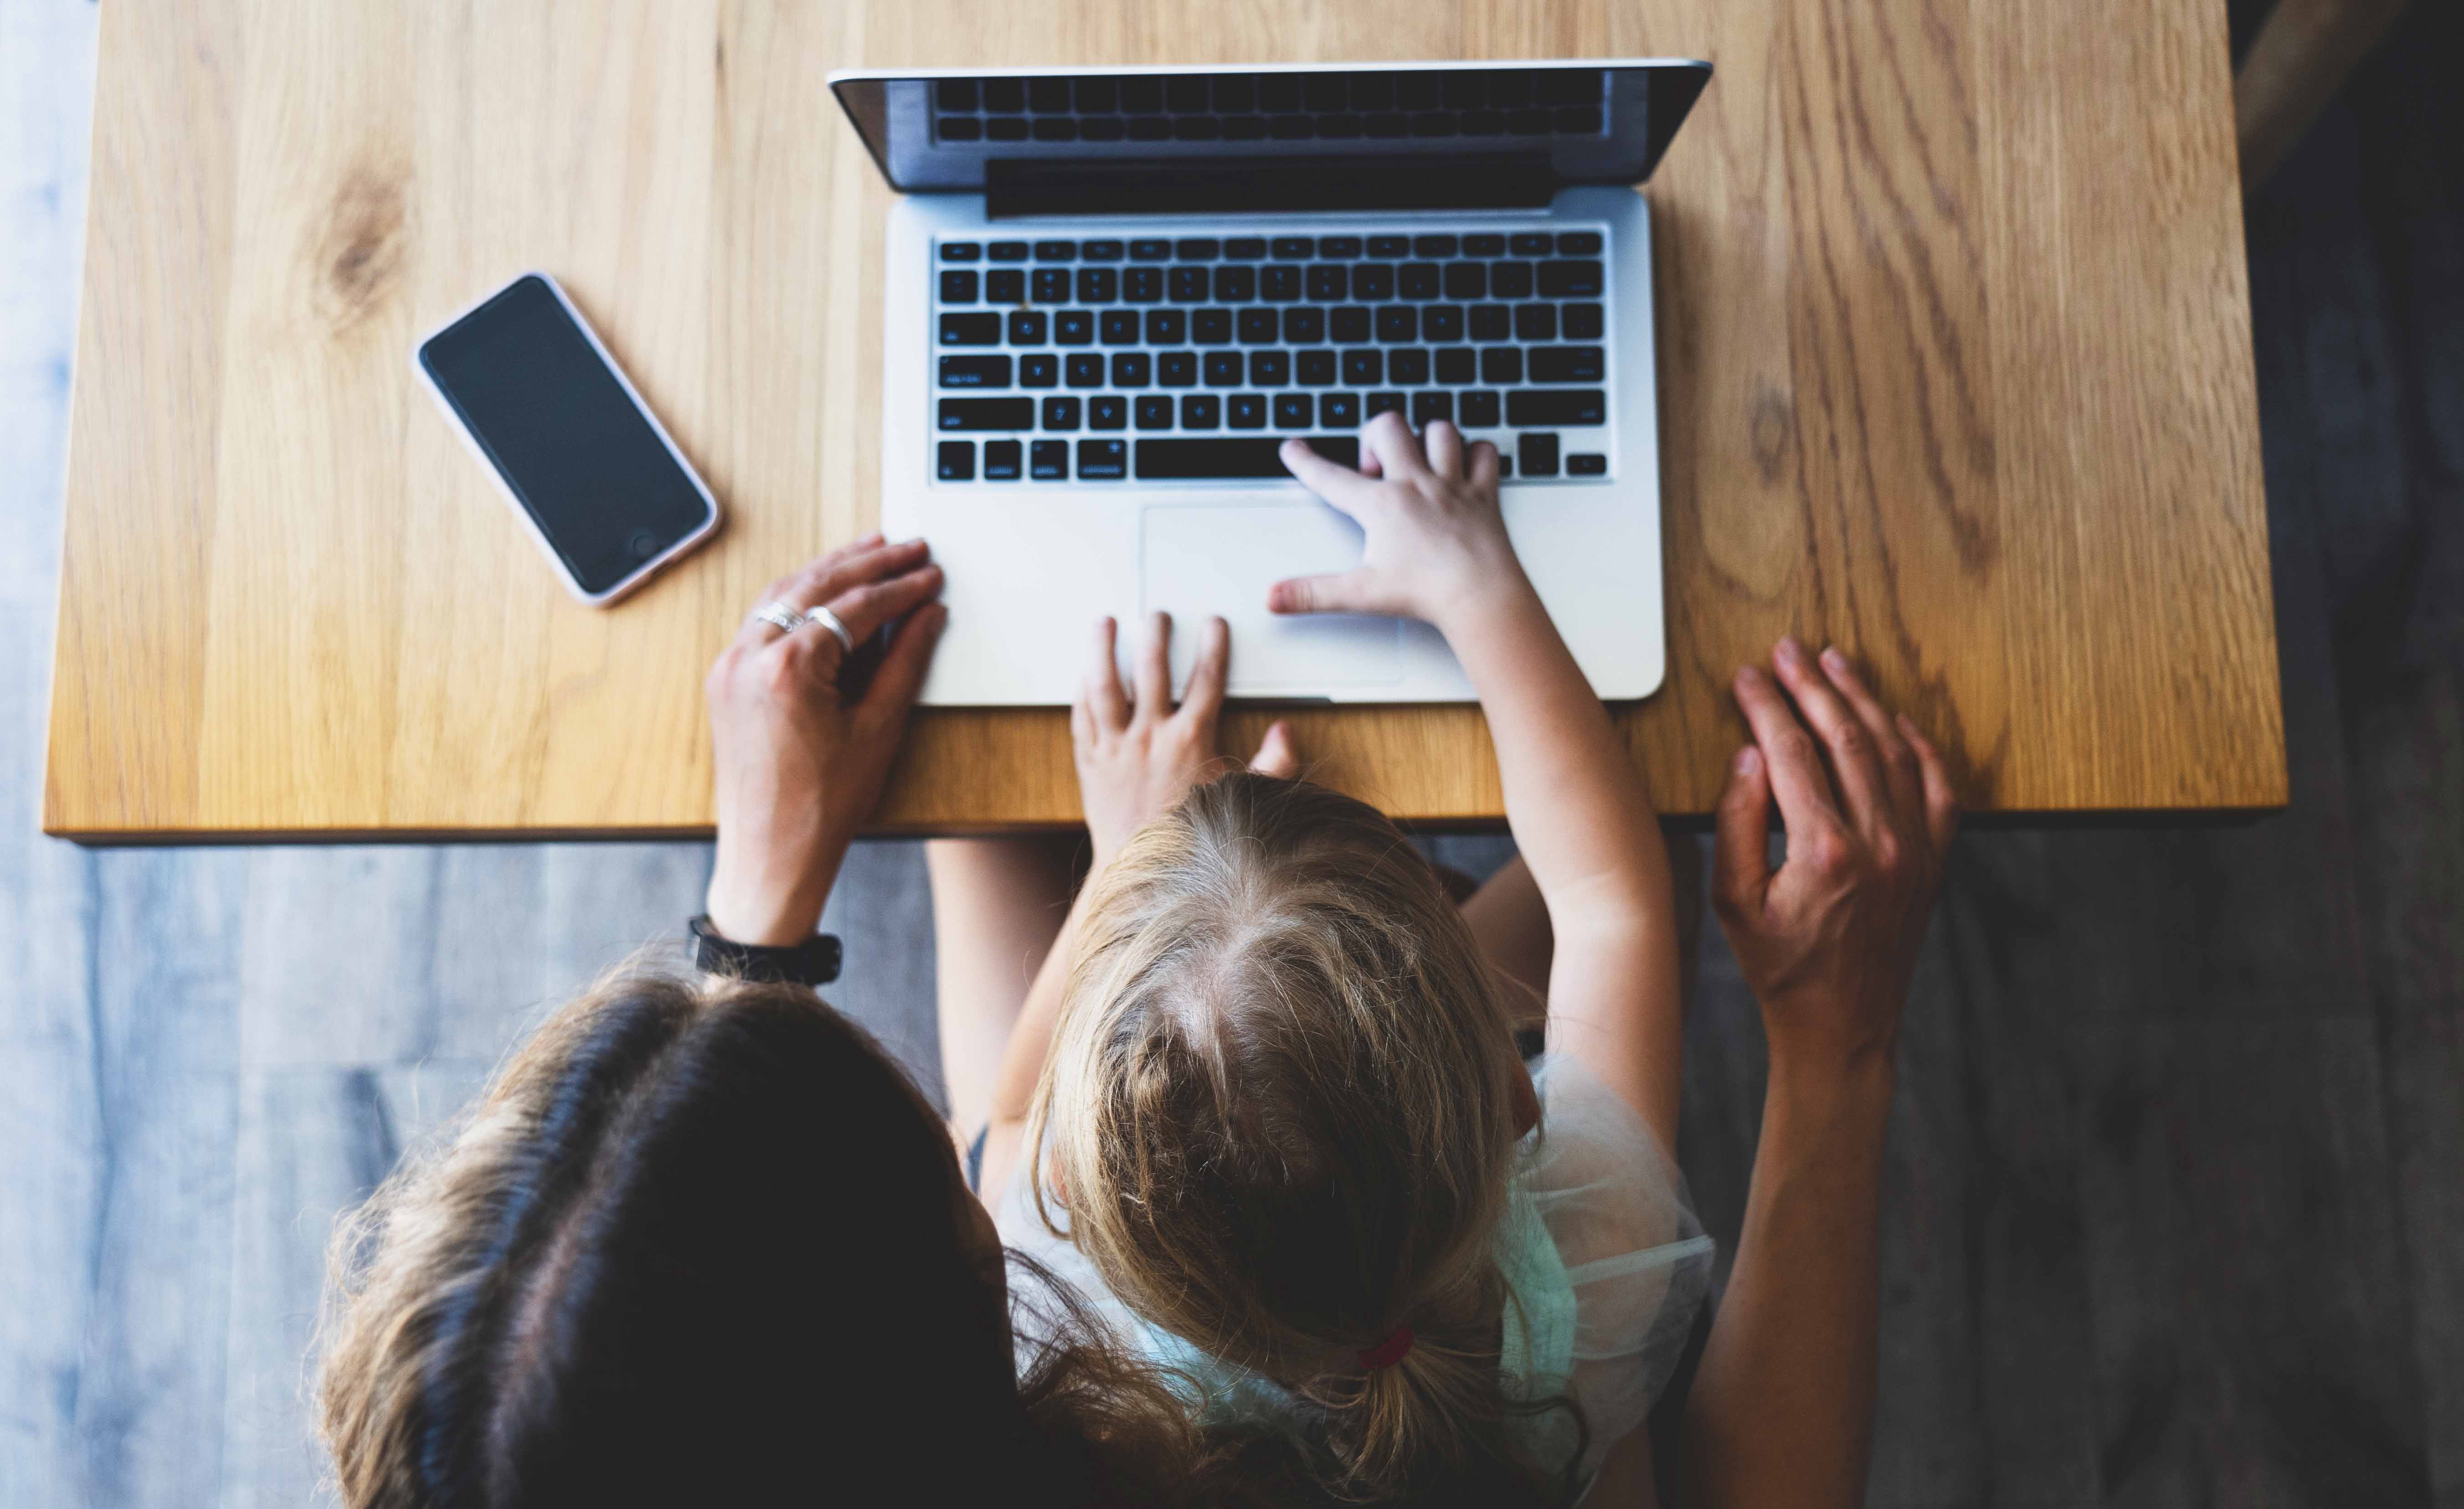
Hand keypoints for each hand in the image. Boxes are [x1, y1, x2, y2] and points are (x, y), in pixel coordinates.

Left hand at [704, 535, 948, 944]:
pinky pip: (762, 619)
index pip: (854, 606)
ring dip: (829, 569)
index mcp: (788, 668)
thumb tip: (927, 615)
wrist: (770, 855)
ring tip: (871, 552)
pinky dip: (797, 596)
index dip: (900, 587)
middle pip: (815, 585)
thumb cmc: (822, 806)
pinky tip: (825, 589)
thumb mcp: (878, 729)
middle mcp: (749, 657)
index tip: (930, 574)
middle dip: (867, 563)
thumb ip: (904, 661)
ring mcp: (730, 666)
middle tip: (908, 548)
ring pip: (783, 593)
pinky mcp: (725, 680)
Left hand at [1073, 612, 1297, 869]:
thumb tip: (1285, 731)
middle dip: (1156, 635)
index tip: (1214, 624)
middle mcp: (1150, 738)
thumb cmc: (1192, 836)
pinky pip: (1082, 717)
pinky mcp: (1091, 763)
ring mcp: (1116, 748)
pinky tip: (1083, 673)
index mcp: (1191, 741)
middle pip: (1151, 669)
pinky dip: (1081, 692)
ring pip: (1105, 685)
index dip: (1213, 646)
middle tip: (1159, 616)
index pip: (1206, 679)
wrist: (1145, 871)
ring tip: (1104, 624)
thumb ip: (1273, 765)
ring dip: (1103, 650)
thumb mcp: (1242, 799)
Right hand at [1269, 413, 1524, 629]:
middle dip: (1373, 436)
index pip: (1332, 477)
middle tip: (1374, 465)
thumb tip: (1275, 597)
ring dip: (1425, 439)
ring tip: (1417, 461)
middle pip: (1388, 427)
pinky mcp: (1484, 493)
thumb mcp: (1360, 593)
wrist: (1480, 597)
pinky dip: (1475, 452)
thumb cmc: (1426, 593)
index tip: (1293, 449)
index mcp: (1382, 505)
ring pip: (1439, 430)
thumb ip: (1313, 593)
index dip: (1306, 461)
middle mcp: (1417, 484)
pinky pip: (1485, 452)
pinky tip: (1464, 466)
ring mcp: (1453, 485)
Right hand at [1712, 637, 1958, 1073]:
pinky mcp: (1932, 862)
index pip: (1791, 752)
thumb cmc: (1780, 969)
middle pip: (1845, 738)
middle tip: (1788, 651)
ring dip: (1862, 701)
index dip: (1766, 707)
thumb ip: (1737, 824)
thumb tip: (1750, 755)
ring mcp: (1913, 850)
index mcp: (1824, 851)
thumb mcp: (1733, 902)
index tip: (1748, 677)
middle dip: (1812, 687)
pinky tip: (1895, 719)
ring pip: (1892, 751)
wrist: (1841, 1026)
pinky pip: (1937, 787)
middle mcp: (1879, 843)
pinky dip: (1918, 746)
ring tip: (1835, 665)